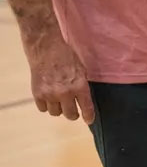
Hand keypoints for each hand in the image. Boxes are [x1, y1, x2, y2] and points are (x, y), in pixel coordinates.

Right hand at [10, 0, 94, 123]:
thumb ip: (83, 87)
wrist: (46, 46)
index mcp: (80, 86)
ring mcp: (50, 94)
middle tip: (72, 109)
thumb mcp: (82, 70)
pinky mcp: (37, 93)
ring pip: (55, 113)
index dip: (88, 117)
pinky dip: (46, 105)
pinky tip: (48, 97)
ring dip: (58, 108)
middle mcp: (65, 93)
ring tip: (59, 100)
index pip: (87, 109)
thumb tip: (85, 101)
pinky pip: (43, 108)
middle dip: (72, 113)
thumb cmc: (67, 56)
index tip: (88, 120)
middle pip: (70, 115)